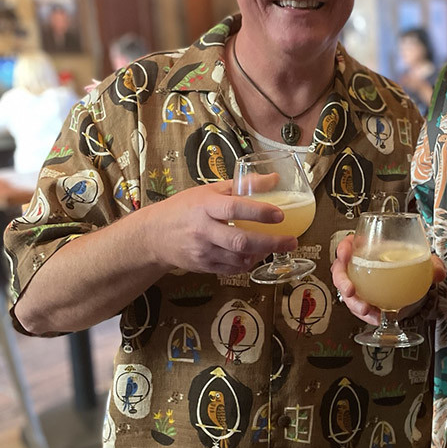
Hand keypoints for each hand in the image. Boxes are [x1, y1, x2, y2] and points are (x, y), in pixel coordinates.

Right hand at [142, 180, 296, 275]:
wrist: (154, 235)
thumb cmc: (185, 207)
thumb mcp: (210, 190)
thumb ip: (242, 184)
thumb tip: (274, 178)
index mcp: (205, 206)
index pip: (235, 209)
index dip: (259, 212)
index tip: (280, 214)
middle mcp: (203, 230)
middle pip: (240, 240)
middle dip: (270, 242)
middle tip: (291, 241)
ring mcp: (203, 251)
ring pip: (238, 257)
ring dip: (262, 253)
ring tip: (278, 245)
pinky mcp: (203, 266)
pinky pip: (231, 269)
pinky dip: (248, 263)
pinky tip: (258, 254)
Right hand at [330, 234, 445, 324]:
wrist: (407, 282)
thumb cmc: (405, 264)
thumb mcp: (419, 260)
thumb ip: (431, 264)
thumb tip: (438, 272)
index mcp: (367, 248)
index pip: (348, 243)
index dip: (343, 247)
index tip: (345, 253)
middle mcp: (358, 265)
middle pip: (341, 270)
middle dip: (342, 281)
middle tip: (350, 290)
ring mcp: (358, 284)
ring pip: (346, 292)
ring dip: (353, 302)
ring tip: (365, 309)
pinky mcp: (362, 300)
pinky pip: (358, 307)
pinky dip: (366, 314)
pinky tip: (376, 317)